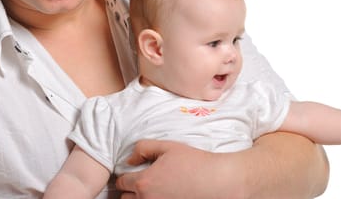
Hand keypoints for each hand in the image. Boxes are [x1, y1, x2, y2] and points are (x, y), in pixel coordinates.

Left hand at [116, 139, 235, 198]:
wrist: (219, 181)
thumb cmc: (195, 163)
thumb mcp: (168, 147)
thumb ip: (143, 148)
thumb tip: (129, 160)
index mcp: (144, 182)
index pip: (121, 183)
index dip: (126, 177)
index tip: (135, 175)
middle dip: (132, 191)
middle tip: (147, 184)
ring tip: (155, 192)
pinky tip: (165, 196)